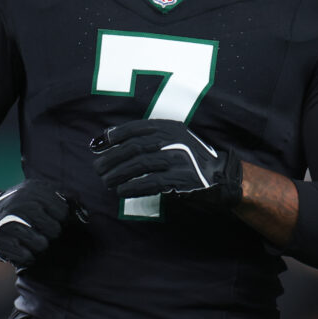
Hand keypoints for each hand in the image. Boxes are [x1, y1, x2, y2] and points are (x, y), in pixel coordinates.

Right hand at [0, 179, 72, 268]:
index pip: (63, 212)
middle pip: (55, 230)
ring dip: (40, 245)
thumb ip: (63, 198)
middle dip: (52, 233)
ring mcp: (9, 224)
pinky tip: (23, 247)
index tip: (55, 219)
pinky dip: (28, 256)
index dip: (62, 218)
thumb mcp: (39, 192)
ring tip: (32, 238)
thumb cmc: (21, 203)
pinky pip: (27, 257)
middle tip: (42, 230)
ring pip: (42, 245)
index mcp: (33, 191)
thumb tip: (85, 213)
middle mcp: (21, 205)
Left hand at [90, 119, 241, 209]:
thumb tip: (112, 138)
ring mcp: (178, 159)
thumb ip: (150, 137)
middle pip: (135, 147)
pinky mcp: (180, 179)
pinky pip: (150, 182)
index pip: (137, 128)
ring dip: (118, 173)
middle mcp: (174, 140)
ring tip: (106, 181)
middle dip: (112, 158)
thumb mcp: (174, 139)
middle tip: (98, 168)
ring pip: (140, 165)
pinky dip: (133, 187)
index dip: (115, 135)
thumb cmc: (191, 158)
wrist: (220, 175)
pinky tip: (122, 191)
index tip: (99, 145)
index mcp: (170, 127)